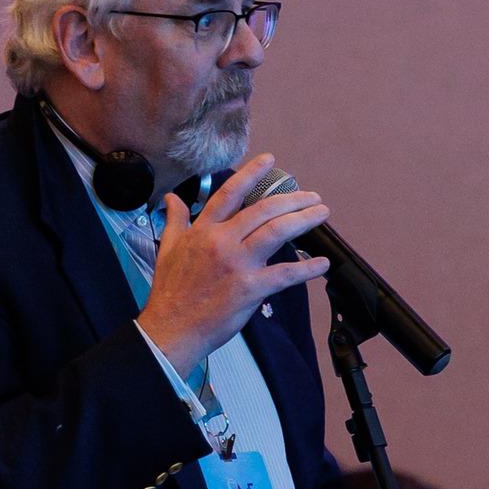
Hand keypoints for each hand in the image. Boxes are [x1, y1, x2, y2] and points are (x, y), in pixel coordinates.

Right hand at [137, 155, 330, 375]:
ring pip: (277, 232)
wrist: (171, 328)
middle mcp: (221, 242)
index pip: (230, 193)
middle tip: (313, 196)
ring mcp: (236, 264)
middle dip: (293, 199)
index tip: (270, 160)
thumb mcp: (167, 249)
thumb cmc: (170, 292)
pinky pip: (284, 274)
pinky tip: (321, 264)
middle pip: (263, 210)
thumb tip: (172, 198)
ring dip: (304, 220)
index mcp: (203, 231)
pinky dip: (306, 268)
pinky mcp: (249, 288)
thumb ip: (175, 220)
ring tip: (321, 214)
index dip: (251, 173)